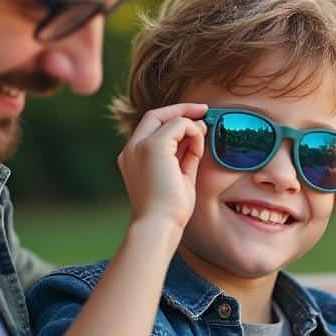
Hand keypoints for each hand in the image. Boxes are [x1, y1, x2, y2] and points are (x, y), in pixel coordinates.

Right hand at [117, 102, 207, 230]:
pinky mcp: (153, 146)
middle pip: (155, 115)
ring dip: (191, 125)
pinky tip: (198, 150)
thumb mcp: (179, 176)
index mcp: (133, 157)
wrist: (159, 225)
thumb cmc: (170, 210)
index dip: (174, 120)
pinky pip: (178, 125)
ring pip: (167, 117)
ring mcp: (139, 146)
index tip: (195, 120)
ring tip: (203, 140)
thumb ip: (185, 155)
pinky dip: (193, 133)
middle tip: (204, 110)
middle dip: (181, 109)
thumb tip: (196, 135)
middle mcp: (131, 149)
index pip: (152, 128)